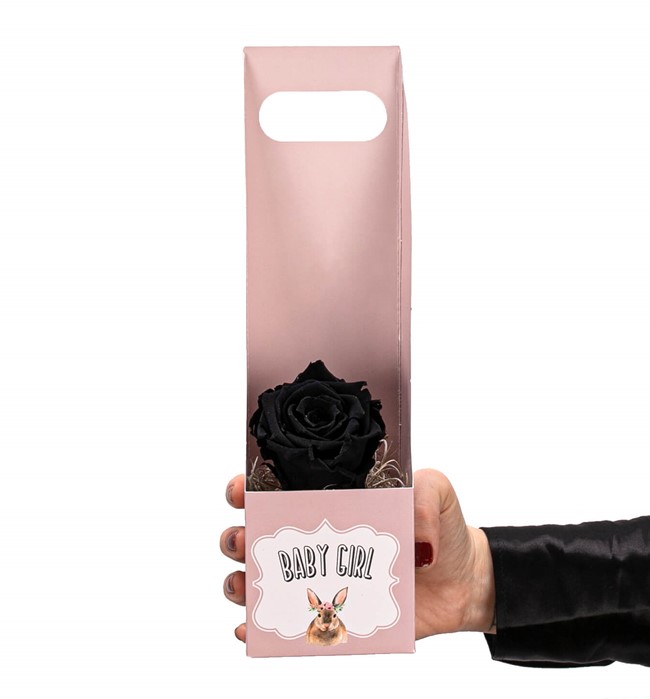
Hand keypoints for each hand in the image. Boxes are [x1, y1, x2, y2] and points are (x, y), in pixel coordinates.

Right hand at [220, 469, 494, 642]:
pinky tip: (251, 630)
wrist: (462, 582)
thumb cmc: (441, 530)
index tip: (240, 490)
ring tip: (245, 585)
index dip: (248, 488)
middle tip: (242, 539)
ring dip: (239, 582)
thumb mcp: (438, 493)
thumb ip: (427, 490)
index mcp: (331, 501)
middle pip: (256, 537)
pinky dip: (259, 631)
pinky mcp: (331, 618)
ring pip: (261, 581)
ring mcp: (320, 581)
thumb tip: (410, 523)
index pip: (277, 491)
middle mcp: (316, 540)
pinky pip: (284, 627)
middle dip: (235, 537)